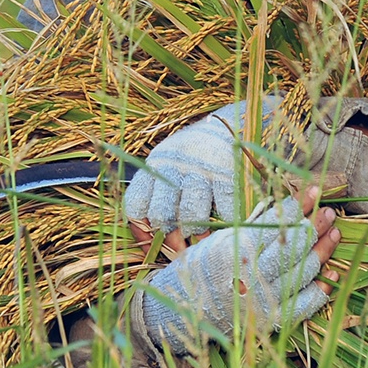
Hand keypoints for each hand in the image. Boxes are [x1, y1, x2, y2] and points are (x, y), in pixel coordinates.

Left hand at [123, 98, 276, 235]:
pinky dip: (224, 221)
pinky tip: (225, 221)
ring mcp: (201, 168)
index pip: (136, 205)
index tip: (155, 242)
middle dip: (170, 236)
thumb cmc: (195, 156)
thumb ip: (157, 196)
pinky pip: (223, 209)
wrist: (231, 123)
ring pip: (190, 214)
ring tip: (202, 235)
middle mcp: (173, 165)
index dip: (141, 231)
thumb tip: (151, 241)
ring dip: (196, 232)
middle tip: (181, 243)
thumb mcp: (169, 166)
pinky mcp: (227, 172)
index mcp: (154, 165)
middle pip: (160, 213)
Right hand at [132, 188, 341, 351]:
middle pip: (295, 245)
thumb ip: (253, 224)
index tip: (314, 190)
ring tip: (334, 235)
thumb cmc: (199, 270)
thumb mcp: (220, 240)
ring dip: (323, 252)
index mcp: (236, 250)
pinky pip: (304, 305)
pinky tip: (332, 275)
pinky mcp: (270, 322)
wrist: (178, 313)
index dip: (299, 205)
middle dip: (315, 225)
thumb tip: (284, 202)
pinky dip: (321, 291)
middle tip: (329, 213)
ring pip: (303, 272)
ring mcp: (263, 301)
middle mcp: (251, 274)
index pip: (277, 222)